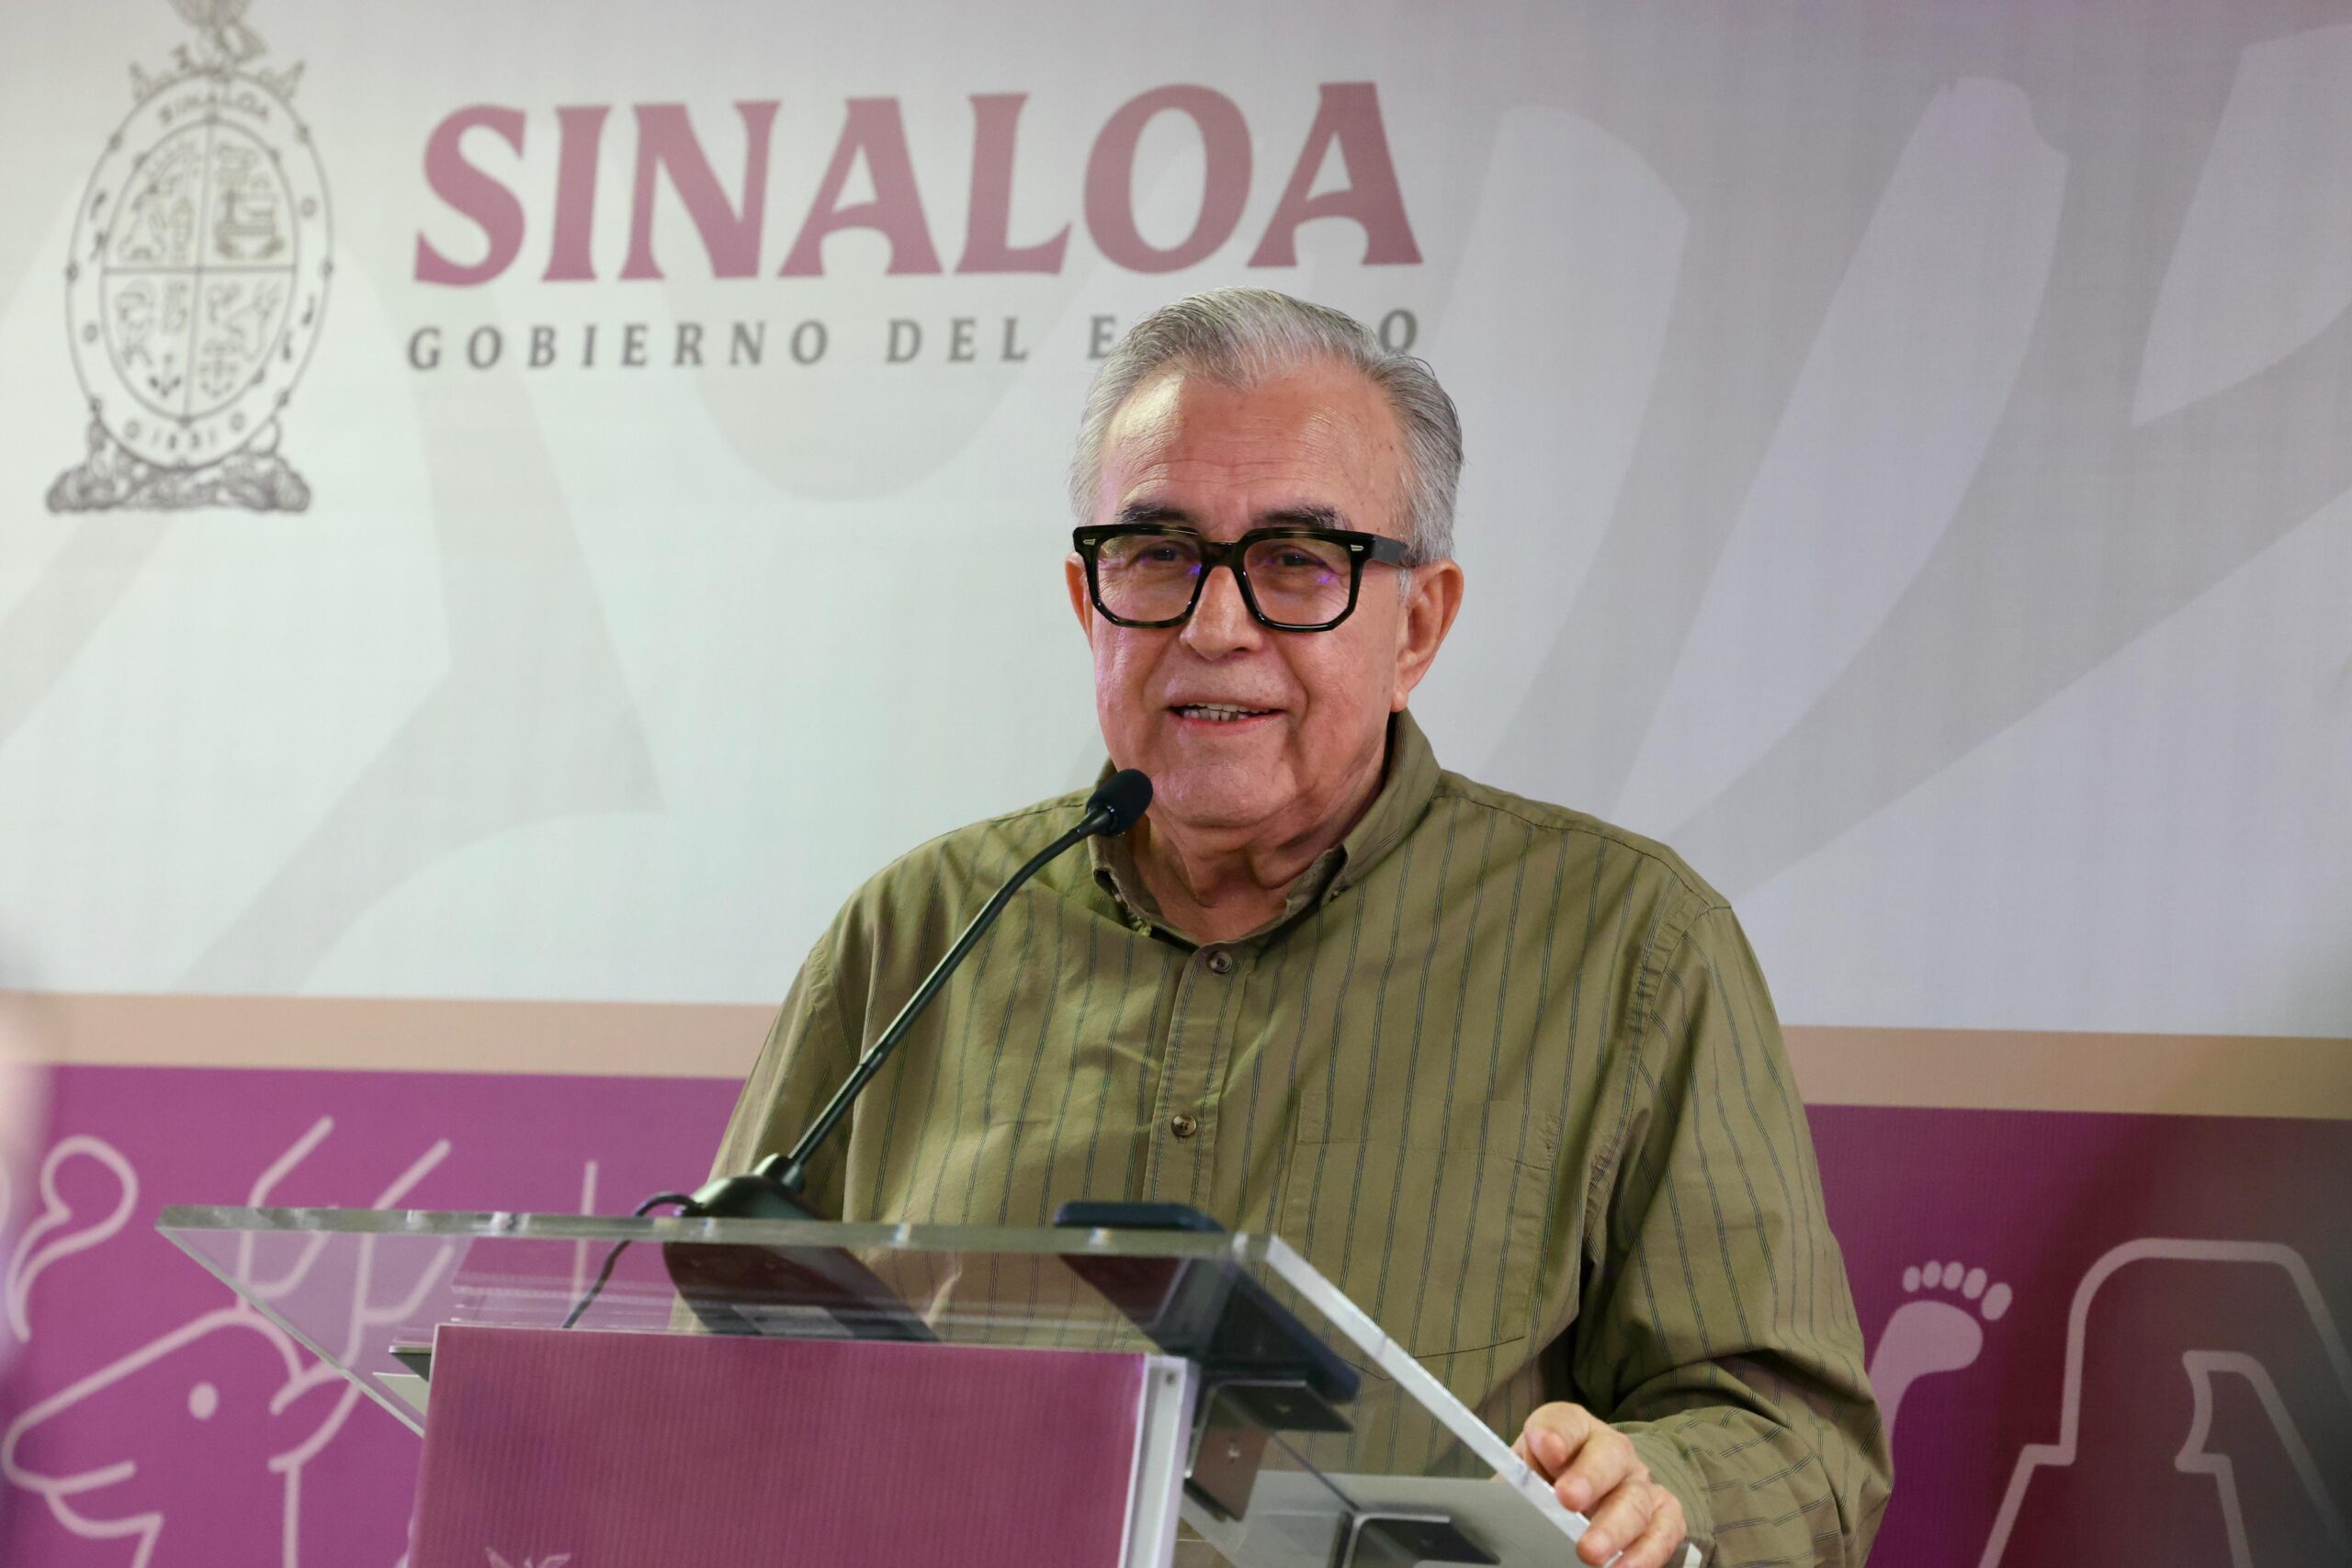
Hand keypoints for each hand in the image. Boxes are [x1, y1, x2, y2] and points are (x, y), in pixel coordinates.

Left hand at [1513, 1403, 1688, 1566]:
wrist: (1574, 1506)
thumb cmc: (1545, 1485)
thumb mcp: (1524, 1476)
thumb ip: (1519, 1478)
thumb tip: (1509, 1501)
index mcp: (1574, 1430)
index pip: (1565, 1422)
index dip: (1557, 1433)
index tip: (1547, 1448)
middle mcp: (1613, 1451)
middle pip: (1609, 1456)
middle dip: (1590, 1477)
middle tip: (1567, 1499)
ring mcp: (1640, 1483)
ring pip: (1636, 1498)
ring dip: (1614, 1528)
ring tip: (1590, 1552)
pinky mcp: (1662, 1514)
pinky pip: (1664, 1530)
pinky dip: (1647, 1551)